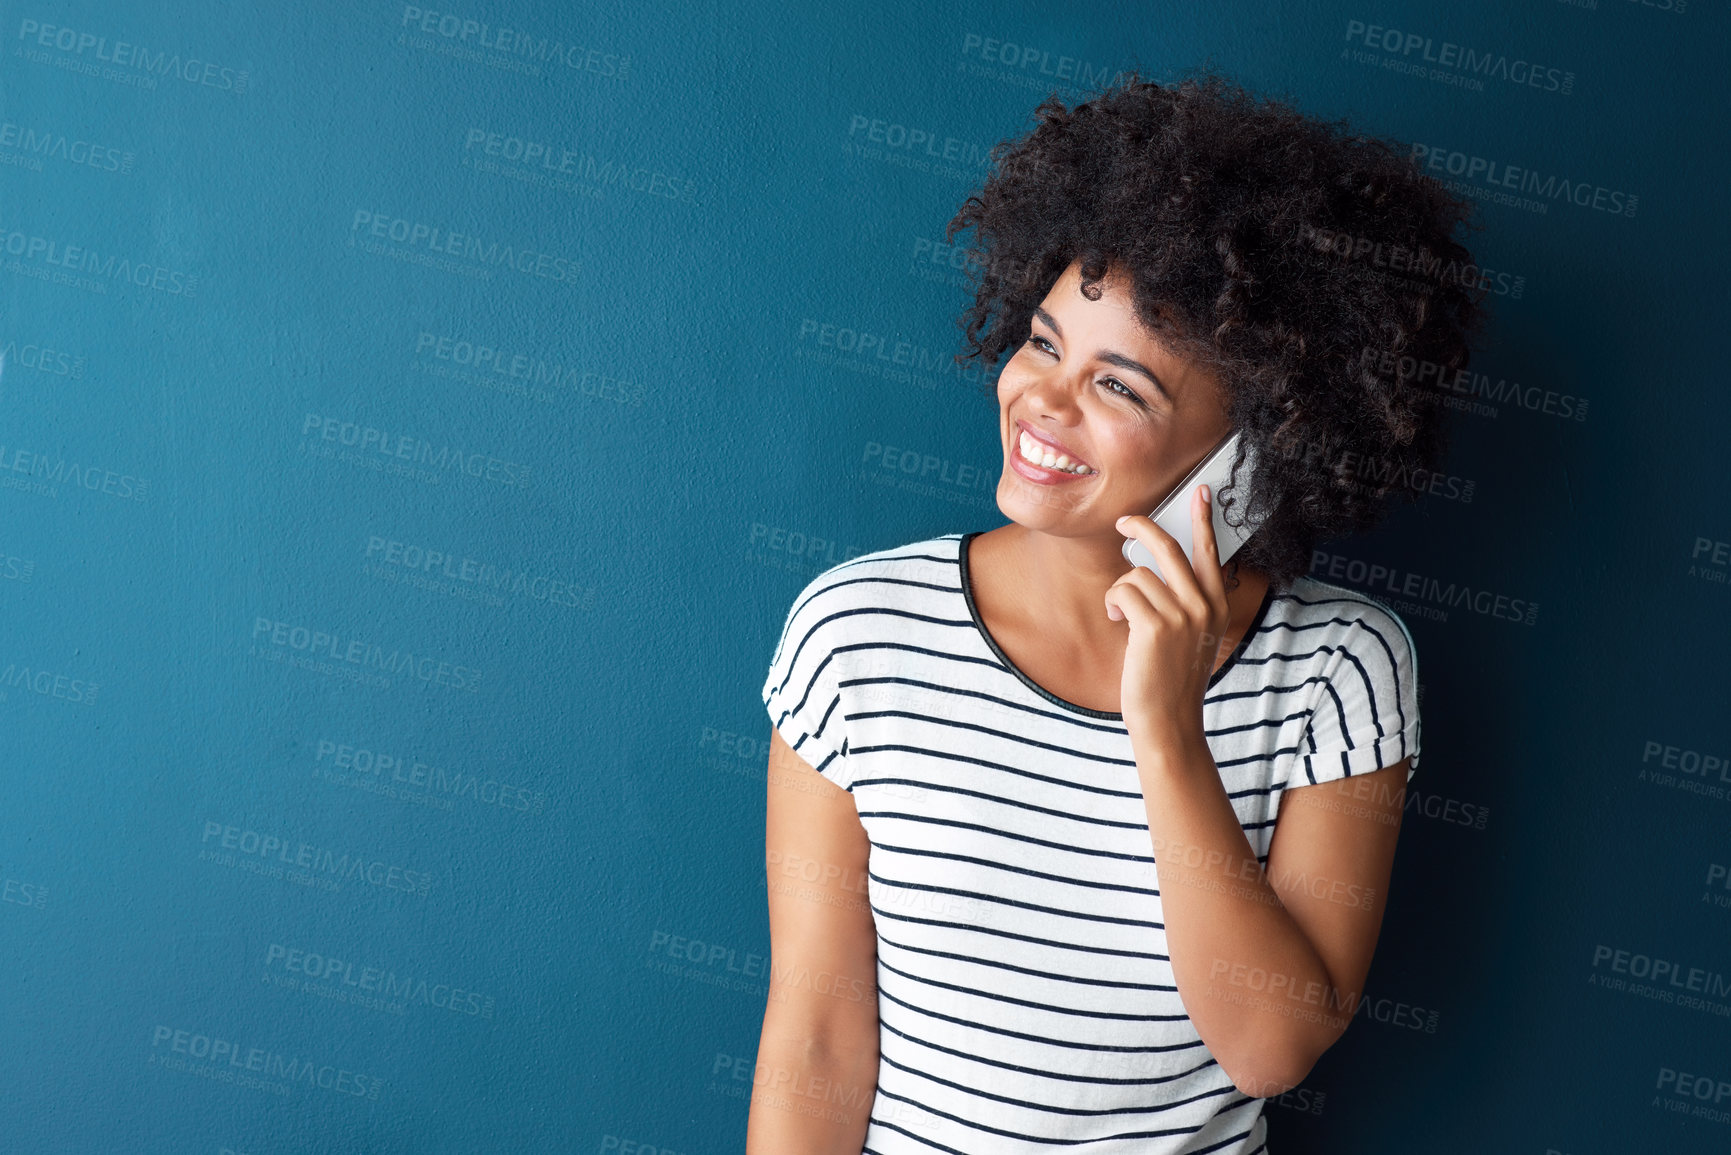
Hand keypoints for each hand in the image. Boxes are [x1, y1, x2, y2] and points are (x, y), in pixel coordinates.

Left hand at [1106, 484, 1232, 748]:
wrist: (1169, 723)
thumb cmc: (1171, 679)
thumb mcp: (1189, 637)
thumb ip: (1182, 604)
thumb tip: (1151, 570)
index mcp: (1217, 606)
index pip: (1209, 552)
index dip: (1202, 519)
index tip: (1200, 492)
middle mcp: (1204, 606)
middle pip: (1168, 547)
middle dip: (1142, 528)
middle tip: (1123, 523)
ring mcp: (1183, 615)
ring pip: (1138, 574)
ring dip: (1120, 591)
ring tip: (1122, 617)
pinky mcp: (1155, 626)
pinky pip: (1123, 591)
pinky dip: (1113, 604)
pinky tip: (1118, 625)